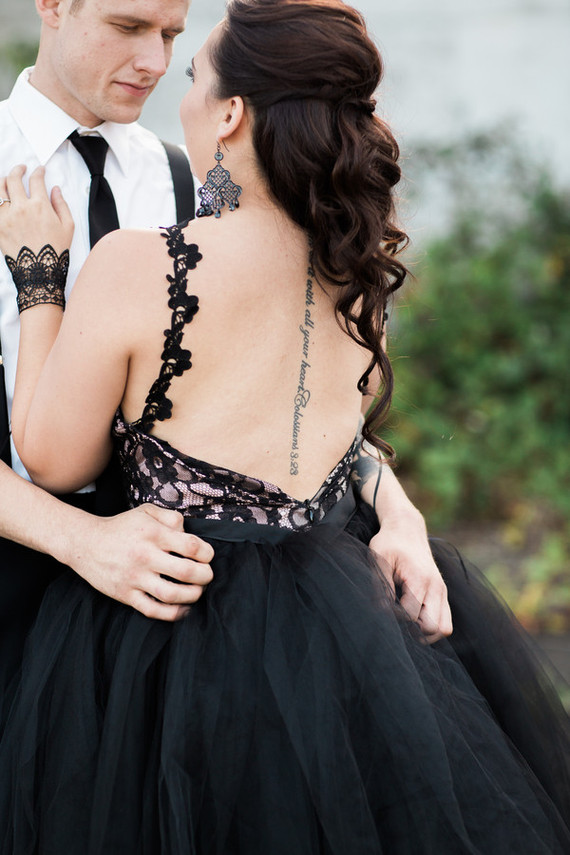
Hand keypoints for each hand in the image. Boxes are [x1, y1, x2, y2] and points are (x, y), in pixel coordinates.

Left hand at [0, 165, 72, 258]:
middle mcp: (21, 208)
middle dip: (17, 169)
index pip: (36, 180)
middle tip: (21, 169)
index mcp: (40, 206)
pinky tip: (1, 198)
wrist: (39, 271)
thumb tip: (55, 189)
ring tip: (7, 180)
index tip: (40, 170)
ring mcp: (6, 217)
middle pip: (13, 179)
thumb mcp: (68, 226)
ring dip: (3, 181)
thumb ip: (61, 204)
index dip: (38, 171)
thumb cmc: (55, 250)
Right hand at [61, 503, 213, 620]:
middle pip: (186, 572)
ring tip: (198, 591)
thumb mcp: (146, 511)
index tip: (207, 556)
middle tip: (207, 575)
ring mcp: (134, 577)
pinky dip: (173, 614)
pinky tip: (183, 609)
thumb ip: (171, 517)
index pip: (192, 546)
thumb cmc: (122, 527)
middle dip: (205, 576)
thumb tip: (190, 533)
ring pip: (172, 594)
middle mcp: (145, 555)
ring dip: (193, 596)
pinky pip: (153, 610)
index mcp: (153, 533)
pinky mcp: (125, 594)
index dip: (207, 553)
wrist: (85, 543)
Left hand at [369, 510, 452, 642]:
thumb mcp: (379, 559)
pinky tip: (414, 619)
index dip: (395, 618)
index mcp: (420, 579)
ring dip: (425, 633)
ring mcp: (442, 591)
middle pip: (432, 628)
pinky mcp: (442, 593)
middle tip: (397, 620)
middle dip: (413, 631)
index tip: (384, 608)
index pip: (411, 615)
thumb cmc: (389, 543)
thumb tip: (382, 612)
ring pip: (443, 629)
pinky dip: (432, 626)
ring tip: (406, 623)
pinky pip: (445, 621)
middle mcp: (436, 587)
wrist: (407, 528)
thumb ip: (380, 586)